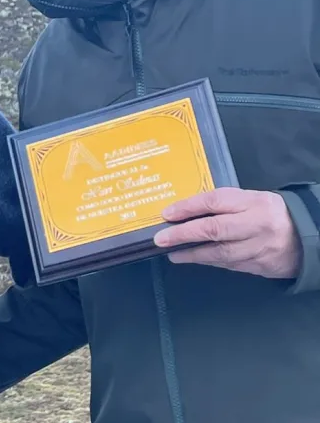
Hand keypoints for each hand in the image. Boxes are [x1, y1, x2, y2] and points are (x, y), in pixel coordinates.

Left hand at [153, 187, 302, 279]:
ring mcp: (259, 247)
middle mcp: (256, 225)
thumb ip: (223, 204)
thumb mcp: (250, 200)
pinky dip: (210, 261)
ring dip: (192, 254)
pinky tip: (195, 258)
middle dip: (184, 234)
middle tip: (162, 239)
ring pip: (220, 252)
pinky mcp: (260, 266)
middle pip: (214, 229)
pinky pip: (229, 264)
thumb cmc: (269, 213)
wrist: (307, 237)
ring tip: (173, 253)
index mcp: (253, 202)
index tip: (167, 214)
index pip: (215, 202)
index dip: (188, 207)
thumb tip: (185, 211)